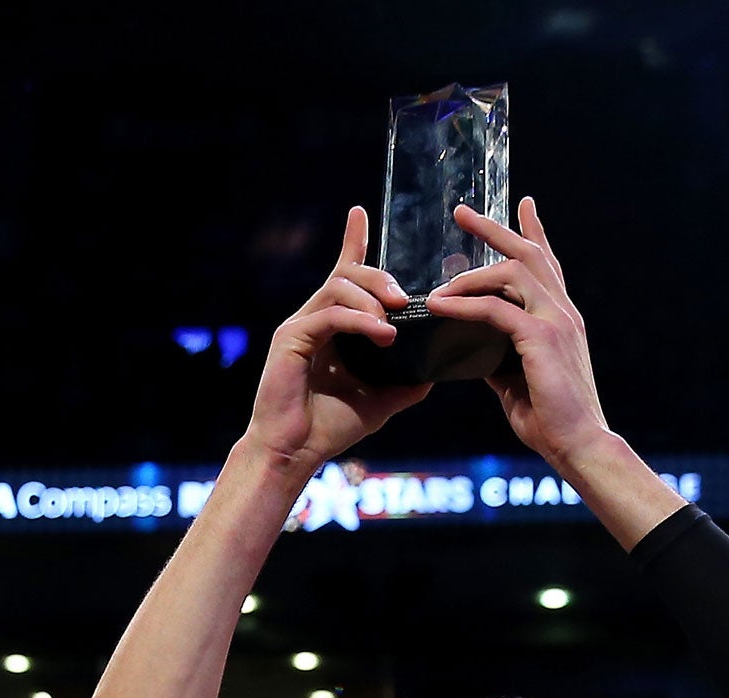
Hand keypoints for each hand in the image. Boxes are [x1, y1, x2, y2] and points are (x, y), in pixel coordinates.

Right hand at [240, 207, 430, 471]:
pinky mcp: (292, 338)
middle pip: (348, 274)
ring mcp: (301, 326)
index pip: (344, 274)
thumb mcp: (380, 401)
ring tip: (393, 324)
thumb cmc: (329, 428)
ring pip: (338, 287)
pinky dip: (359, 320)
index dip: (353, 242)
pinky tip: (382, 334)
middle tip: (403, 299)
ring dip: (372, 299)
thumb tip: (436, 369)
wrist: (295, 453)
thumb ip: (406, 382)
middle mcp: (314, 319)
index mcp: (333, 328)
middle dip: (379, 278)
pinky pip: (330, 314)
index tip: (360, 213)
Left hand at [424, 197, 611, 470]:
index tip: (523, 204)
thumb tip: (470, 347)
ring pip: (511, 272)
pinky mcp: (541, 338)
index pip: (548, 265)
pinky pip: (495, 309)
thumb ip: (498, 356)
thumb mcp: (517, 380)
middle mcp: (563, 311)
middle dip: (494, 229)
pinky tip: (439, 308)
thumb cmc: (551, 420)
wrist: (580, 445)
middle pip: (528, 254)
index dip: (533, 232)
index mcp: (562, 318)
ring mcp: (555, 321)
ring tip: (437, 286)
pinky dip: (464, 306)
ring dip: (470, 274)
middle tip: (461, 212)